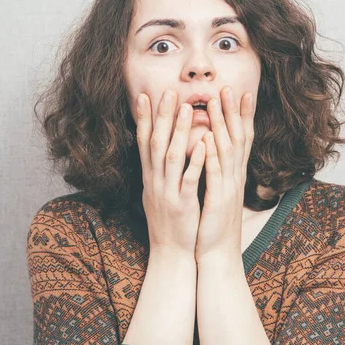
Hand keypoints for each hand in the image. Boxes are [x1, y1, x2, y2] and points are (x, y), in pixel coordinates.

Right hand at [136, 89, 204, 257]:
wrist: (170, 253)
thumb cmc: (167, 221)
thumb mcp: (156, 192)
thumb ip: (156, 171)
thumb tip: (154, 151)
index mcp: (149, 177)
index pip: (143, 142)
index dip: (143, 118)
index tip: (144, 95)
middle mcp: (154, 181)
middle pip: (155, 143)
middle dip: (161, 116)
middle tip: (168, 92)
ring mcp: (167, 192)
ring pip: (170, 156)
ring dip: (178, 132)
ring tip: (187, 109)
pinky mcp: (182, 204)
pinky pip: (188, 179)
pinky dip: (194, 161)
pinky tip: (202, 144)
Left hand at [195, 86, 254, 262]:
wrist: (216, 252)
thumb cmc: (215, 220)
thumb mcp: (219, 190)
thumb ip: (219, 168)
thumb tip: (214, 146)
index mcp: (233, 173)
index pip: (241, 138)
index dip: (242, 115)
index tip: (241, 91)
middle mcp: (234, 176)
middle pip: (237, 138)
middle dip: (233, 111)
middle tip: (228, 87)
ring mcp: (228, 187)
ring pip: (226, 150)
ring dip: (221, 126)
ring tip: (215, 104)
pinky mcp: (218, 200)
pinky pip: (214, 175)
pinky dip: (211, 157)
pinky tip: (206, 141)